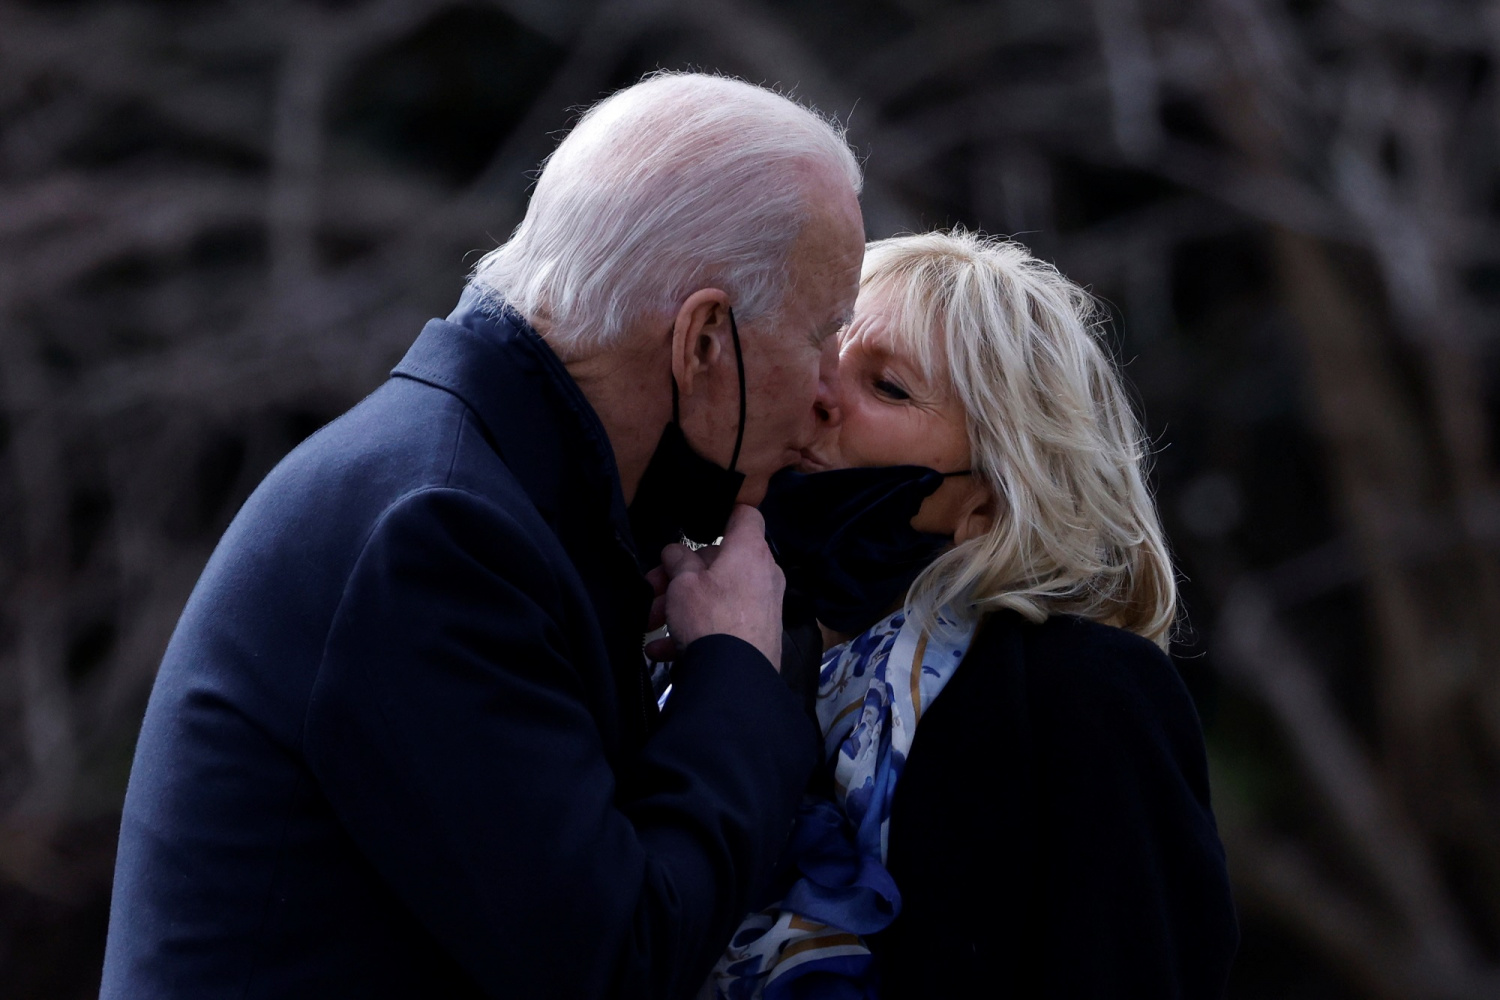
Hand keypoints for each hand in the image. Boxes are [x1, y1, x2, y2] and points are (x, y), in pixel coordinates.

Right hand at [648, 505, 784, 668]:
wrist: (735, 679)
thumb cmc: (710, 619)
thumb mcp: (683, 583)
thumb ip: (677, 560)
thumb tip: (676, 552)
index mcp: (749, 551)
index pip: (746, 515)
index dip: (724, 513)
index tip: (699, 526)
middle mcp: (763, 575)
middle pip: (719, 562)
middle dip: (680, 576)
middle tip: (652, 592)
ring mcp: (762, 607)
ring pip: (716, 595)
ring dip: (680, 607)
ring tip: (651, 626)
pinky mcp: (758, 635)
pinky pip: (722, 623)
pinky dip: (694, 632)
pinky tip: (662, 651)